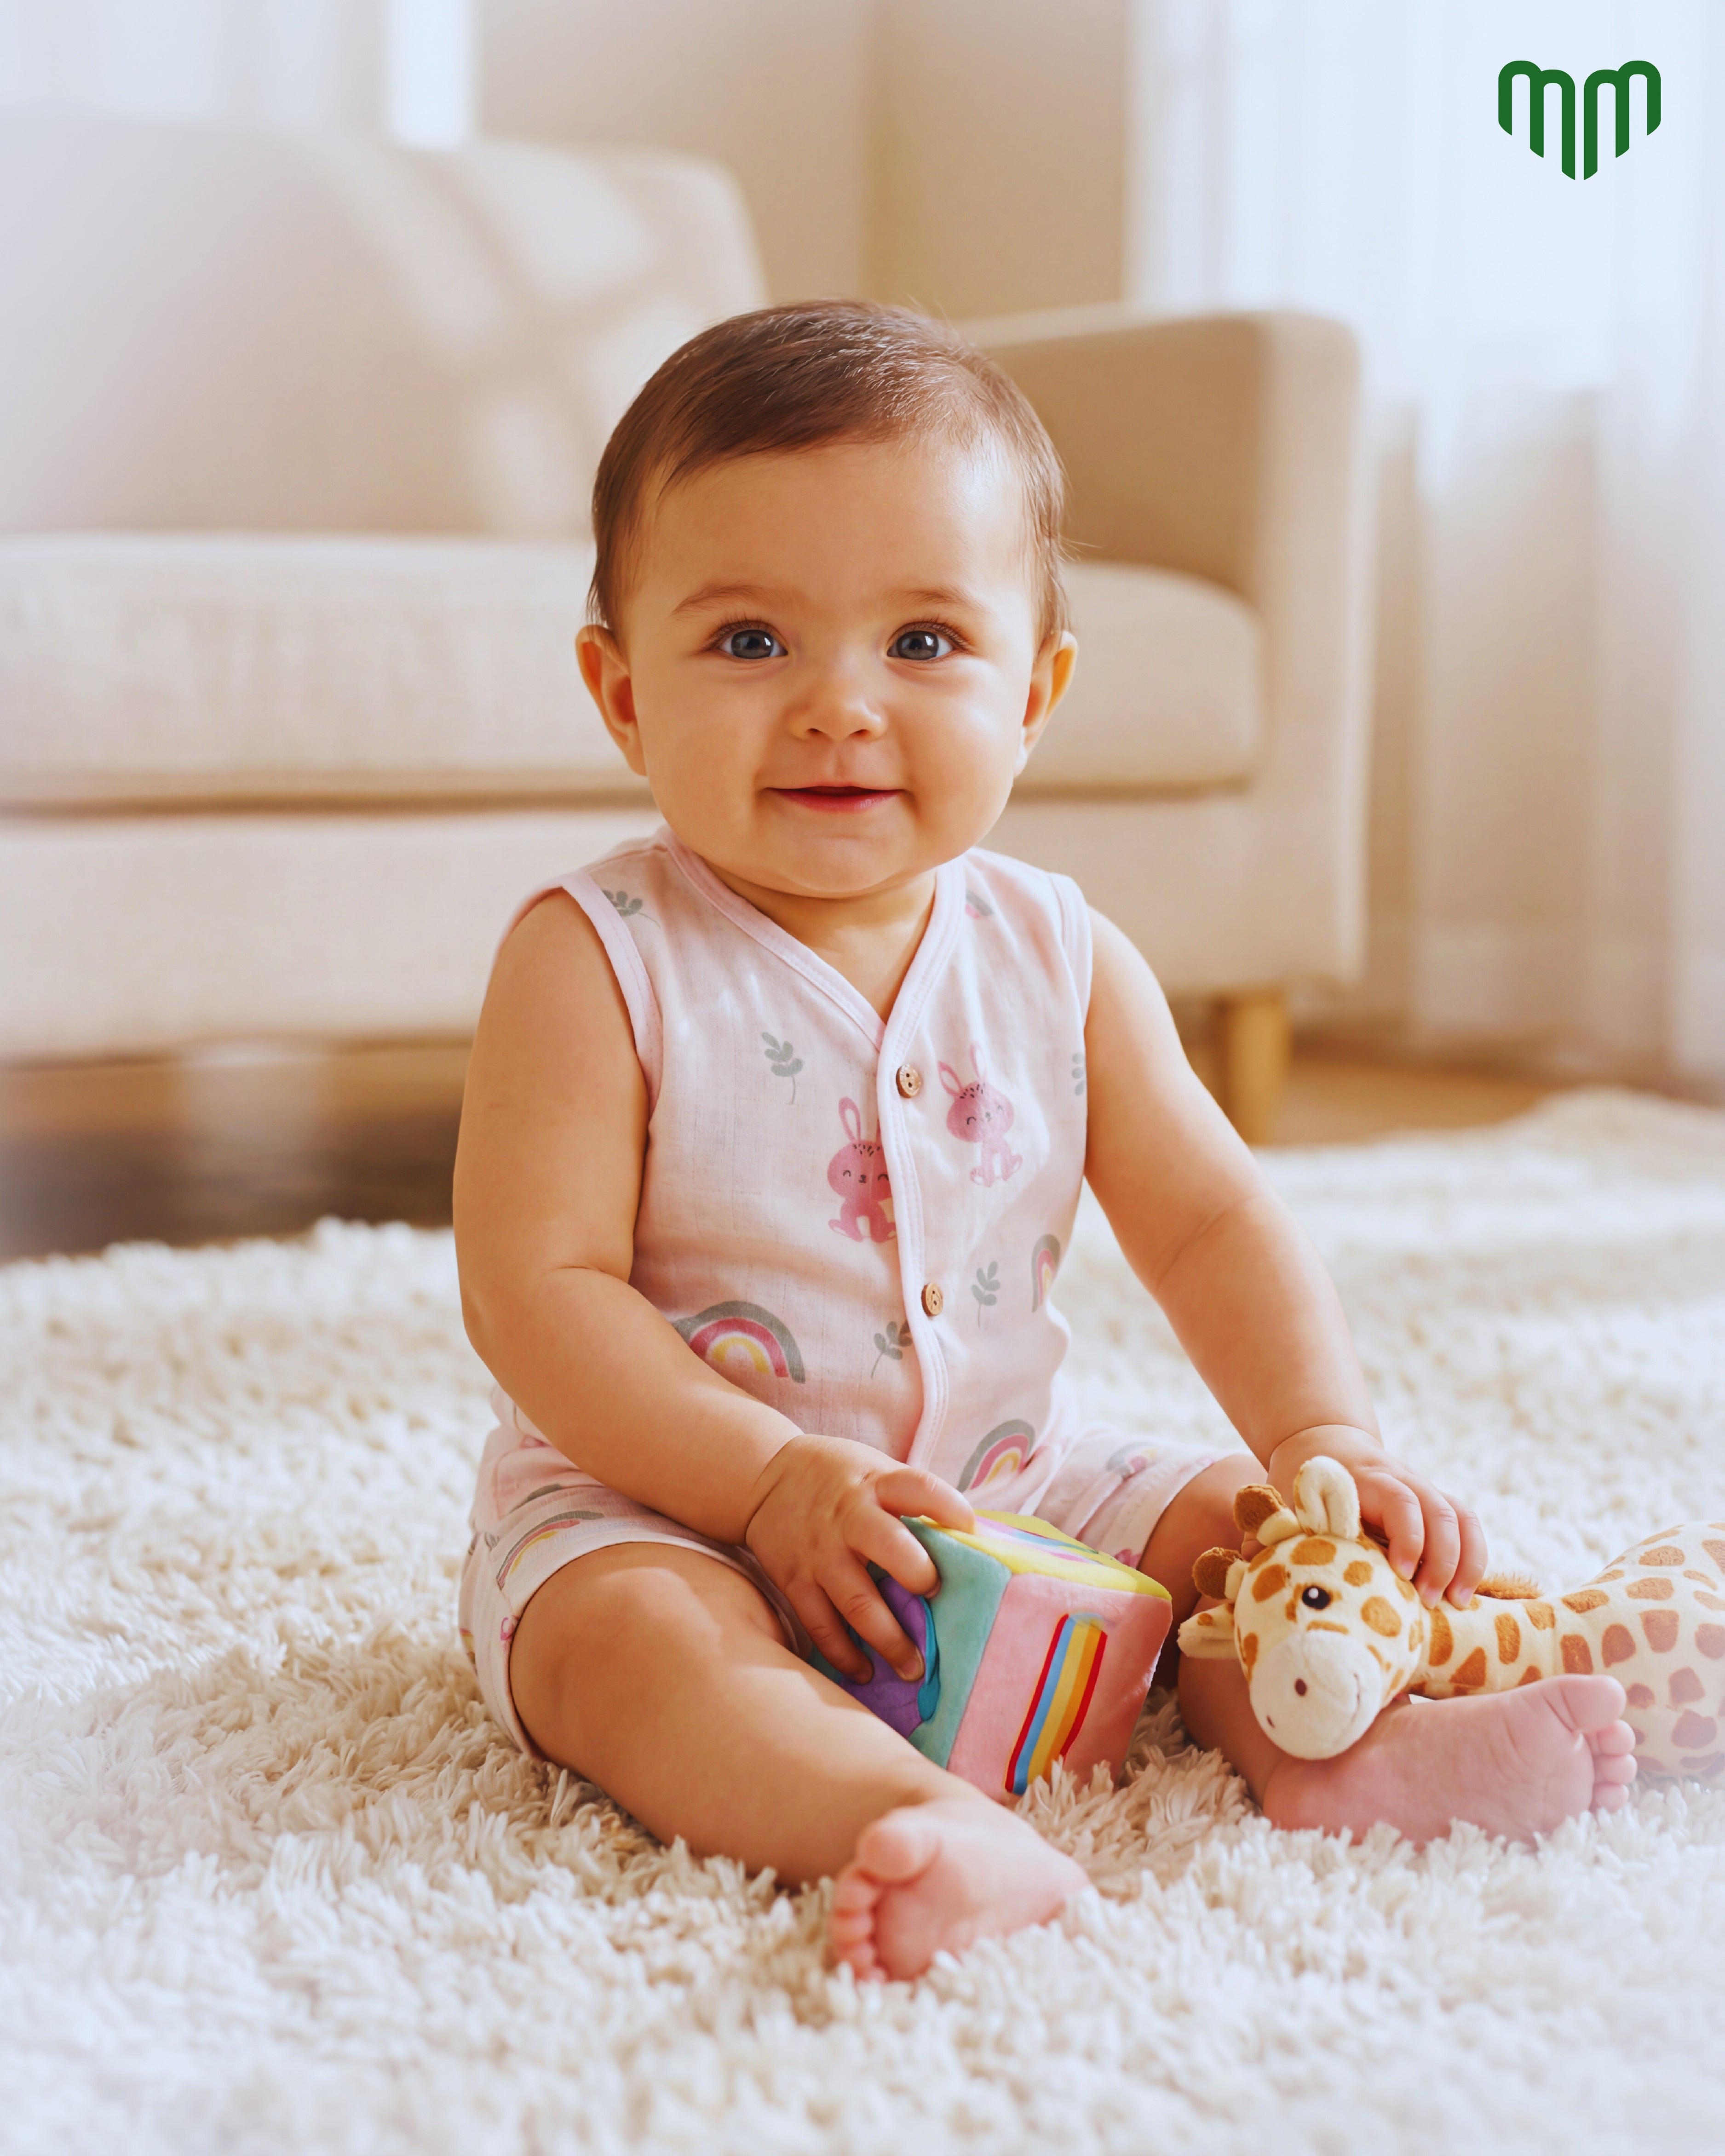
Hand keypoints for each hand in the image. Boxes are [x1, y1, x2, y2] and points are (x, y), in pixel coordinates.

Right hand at [743, 1435, 974, 1681]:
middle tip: (936, 1597)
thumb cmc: (840, 1479)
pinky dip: (844, 1654)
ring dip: (889, 1640)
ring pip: (857, 1602)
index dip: (948, 1506)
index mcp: (876, 1485)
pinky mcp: (795, 1580)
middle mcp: (849, 1518)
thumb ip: (912, 1499)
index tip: (971, 1529)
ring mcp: (820, 1553)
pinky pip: (821, 1625)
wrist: (764, 1478)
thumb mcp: (875, 1470)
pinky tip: (865, 1671)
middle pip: (889, 1548)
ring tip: (915, 1669)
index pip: (918, 1488)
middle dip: (917, 1576)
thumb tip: (973, 1537)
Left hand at [1265, 1425, 1486, 1608]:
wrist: (1324, 1443)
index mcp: (1363, 1479)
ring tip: (1456, 1604)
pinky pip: (1468, 1526)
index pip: (1400, 1500)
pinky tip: (1464, 1595)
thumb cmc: (1300, 1483)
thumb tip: (1248, 1573)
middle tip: (1429, 1602)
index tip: (1402, 1573)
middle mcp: (1402, 1481)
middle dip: (1442, 1559)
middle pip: (1440, 1511)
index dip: (1407, 1535)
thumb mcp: (1284, 1500)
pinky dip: (1473, 1557)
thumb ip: (1271, 1533)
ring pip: (1461, 1517)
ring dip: (1466, 1561)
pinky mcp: (1435, 1507)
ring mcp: (1423, 1491)